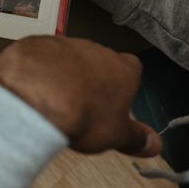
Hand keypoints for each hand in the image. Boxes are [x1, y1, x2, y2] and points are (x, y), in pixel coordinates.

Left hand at [0, 36, 160, 157]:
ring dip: (64, 74)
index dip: (122, 86)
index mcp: (124, 69)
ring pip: (69, 58)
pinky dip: (39, 69)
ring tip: (55, 100)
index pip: (132, 70)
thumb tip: (154, 144)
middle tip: (81, 105)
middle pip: (98, 62)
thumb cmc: (84, 113)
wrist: (38, 94)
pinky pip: (42, 56)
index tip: (112, 103)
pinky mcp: (38, 43)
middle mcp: (97, 50)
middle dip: (91, 79)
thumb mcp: (116, 135)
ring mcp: (66, 44)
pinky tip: (34, 88)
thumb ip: (137, 138)